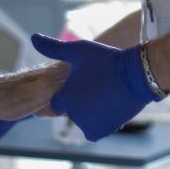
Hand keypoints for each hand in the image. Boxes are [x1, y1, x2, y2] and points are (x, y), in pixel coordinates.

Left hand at [32, 34, 159, 141]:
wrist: (137, 76)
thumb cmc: (106, 60)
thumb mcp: (79, 50)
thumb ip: (53, 48)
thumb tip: (33, 38)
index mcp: (65, 97)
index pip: (56, 101)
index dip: (67, 93)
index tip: (79, 85)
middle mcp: (74, 114)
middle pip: (71, 111)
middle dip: (79, 102)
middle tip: (95, 88)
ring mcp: (88, 124)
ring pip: (83, 120)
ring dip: (90, 112)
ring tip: (103, 95)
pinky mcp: (102, 130)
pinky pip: (94, 129)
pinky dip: (99, 122)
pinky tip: (107, 106)